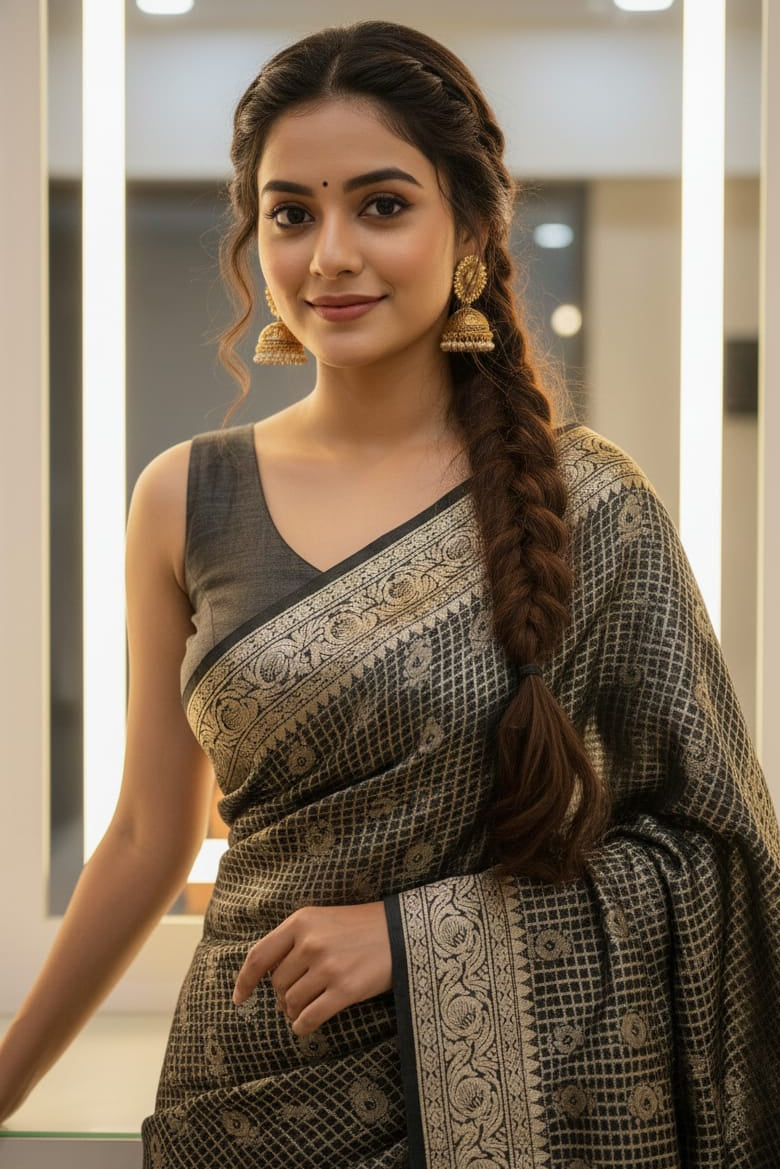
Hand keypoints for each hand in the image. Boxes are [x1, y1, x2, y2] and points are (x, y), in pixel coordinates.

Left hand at [232, 902, 391, 1036]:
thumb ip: (294, 942)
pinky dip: (303, 1026)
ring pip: (292, 1002)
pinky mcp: (345, 989)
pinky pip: (310, 1017)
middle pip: (278, 984)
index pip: (259, 956)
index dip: (245, 981)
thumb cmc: (361, 927)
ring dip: (294, 1012)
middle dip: (282, 997)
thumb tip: (270, 981)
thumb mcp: (323, 920)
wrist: (402, 931)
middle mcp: (310, 943)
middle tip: (294, 1000)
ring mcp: (328, 967)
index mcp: (301, 921)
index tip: (240, 998)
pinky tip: (306, 1025)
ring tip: (305, 1009)